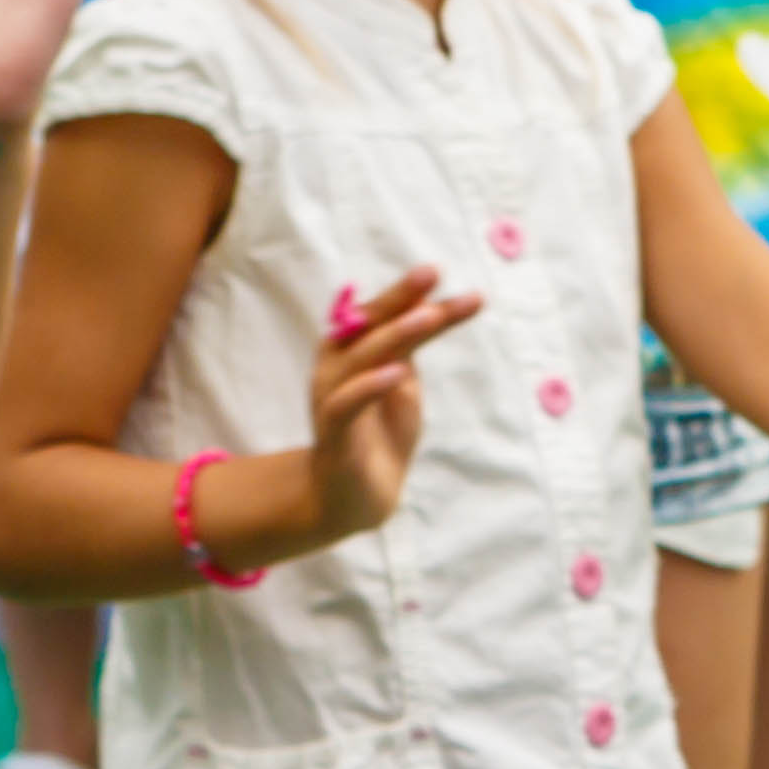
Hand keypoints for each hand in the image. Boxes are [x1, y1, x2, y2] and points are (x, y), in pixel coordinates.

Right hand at [296, 266, 480, 548]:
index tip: (437, 271)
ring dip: (395, 334)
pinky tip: (398, 373)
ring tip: (429, 316)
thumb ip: (409, 347)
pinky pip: (345, 404)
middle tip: (433, 272)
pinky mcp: (334, 434)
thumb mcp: (402, 383)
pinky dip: (370, 386)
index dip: (406, 293)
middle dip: (401, 298)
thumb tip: (432, 306)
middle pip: (368, 325)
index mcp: (352, 351)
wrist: (357, 497)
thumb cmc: (380, 433)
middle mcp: (336, 367)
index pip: (381, 315)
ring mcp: (332, 398)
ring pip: (360, 358)